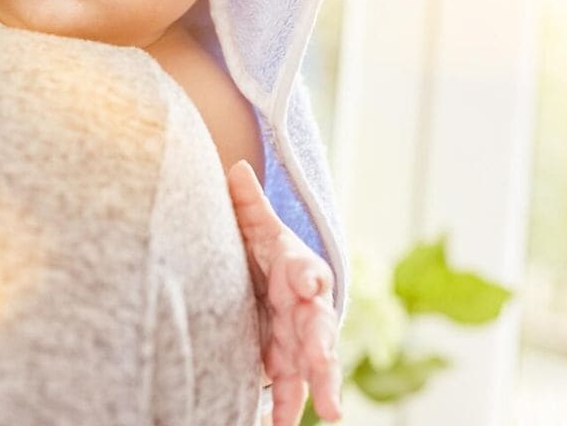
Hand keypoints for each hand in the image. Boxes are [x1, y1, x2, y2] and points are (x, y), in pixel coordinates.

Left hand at [227, 160, 341, 425]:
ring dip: (321, 387)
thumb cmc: (267, 252)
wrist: (273, 282)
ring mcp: (300, 340)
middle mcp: (307, 308)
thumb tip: (236, 167)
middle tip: (324, 363)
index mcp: (298, 269)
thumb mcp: (256, 227)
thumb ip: (248, 203)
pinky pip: (291, 390)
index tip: (309, 282)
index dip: (308, 275)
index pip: (306, 270)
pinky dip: (287, 409)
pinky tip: (277, 425)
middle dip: (323, 345)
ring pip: (315, 365)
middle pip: (319, 326)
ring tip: (331, 412)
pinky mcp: (287, 365)